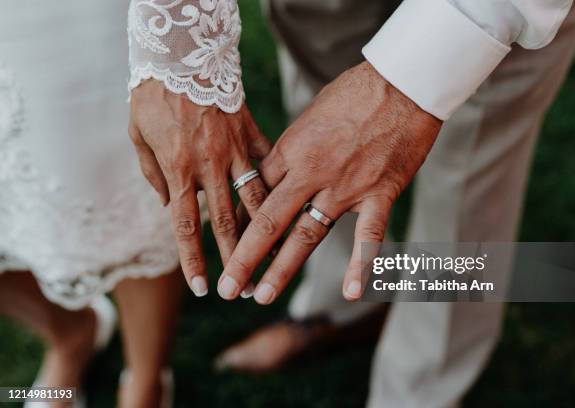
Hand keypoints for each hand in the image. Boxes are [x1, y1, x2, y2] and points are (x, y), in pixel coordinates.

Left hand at [129, 79, 271, 295]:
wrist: (181, 54)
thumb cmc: (153, 96)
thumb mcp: (139, 136)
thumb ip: (154, 175)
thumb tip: (169, 206)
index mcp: (179, 169)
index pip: (186, 225)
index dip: (194, 259)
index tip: (203, 288)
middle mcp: (211, 165)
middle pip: (227, 221)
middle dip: (237, 258)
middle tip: (244, 287)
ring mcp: (235, 149)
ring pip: (255, 198)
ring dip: (264, 232)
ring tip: (274, 257)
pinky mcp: (251, 133)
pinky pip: (269, 163)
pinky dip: (278, 186)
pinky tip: (291, 206)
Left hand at [217, 62, 441, 303]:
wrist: (402, 82)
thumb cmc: (354, 93)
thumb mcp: (309, 116)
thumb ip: (293, 149)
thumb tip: (277, 171)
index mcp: (291, 150)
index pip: (256, 195)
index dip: (240, 222)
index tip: (228, 243)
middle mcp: (311, 173)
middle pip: (269, 221)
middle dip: (244, 258)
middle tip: (228, 288)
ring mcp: (345, 187)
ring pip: (307, 235)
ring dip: (282, 269)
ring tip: (261, 295)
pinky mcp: (379, 193)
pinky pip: (368, 236)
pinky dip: (359, 265)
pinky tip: (349, 292)